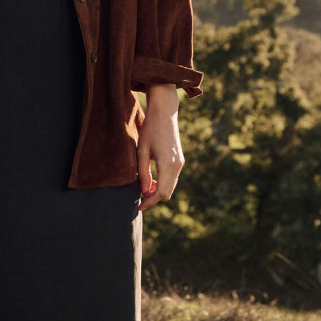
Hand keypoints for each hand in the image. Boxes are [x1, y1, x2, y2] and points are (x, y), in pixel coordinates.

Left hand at [137, 84, 183, 211]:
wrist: (164, 114)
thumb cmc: (150, 130)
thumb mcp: (141, 151)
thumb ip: (143, 172)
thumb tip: (144, 191)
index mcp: (168, 164)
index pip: (161, 192)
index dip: (150, 202)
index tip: (139, 207)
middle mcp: (177, 165)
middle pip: (168, 193)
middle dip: (154, 198)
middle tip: (139, 197)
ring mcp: (180, 163)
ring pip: (171, 186)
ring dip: (158, 190)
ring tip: (144, 186)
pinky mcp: (179, 160)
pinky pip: (172, 178)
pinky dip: (163, 183)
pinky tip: (152, 178)